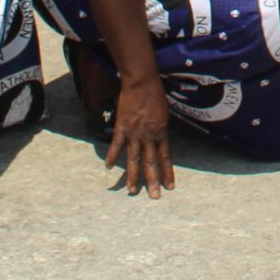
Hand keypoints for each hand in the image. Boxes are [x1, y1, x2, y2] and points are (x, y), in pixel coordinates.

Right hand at [107, 79, 174, 197]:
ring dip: (133, 177)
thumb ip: (161, 127)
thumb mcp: (164, 112)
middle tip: (155, 196)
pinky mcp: (122, 128)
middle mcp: (148, 136)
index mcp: (161, 132)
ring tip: (132, 191)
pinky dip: (112, 157)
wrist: (142, 83)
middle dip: (153, 181)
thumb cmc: (155, 93)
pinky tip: (109, 168)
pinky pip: (116, 146)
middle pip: (151, 162)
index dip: (168, 172)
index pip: (165, 157)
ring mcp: (134, 133)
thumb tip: (160, 135)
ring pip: (134, 159)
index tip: (170, 186)